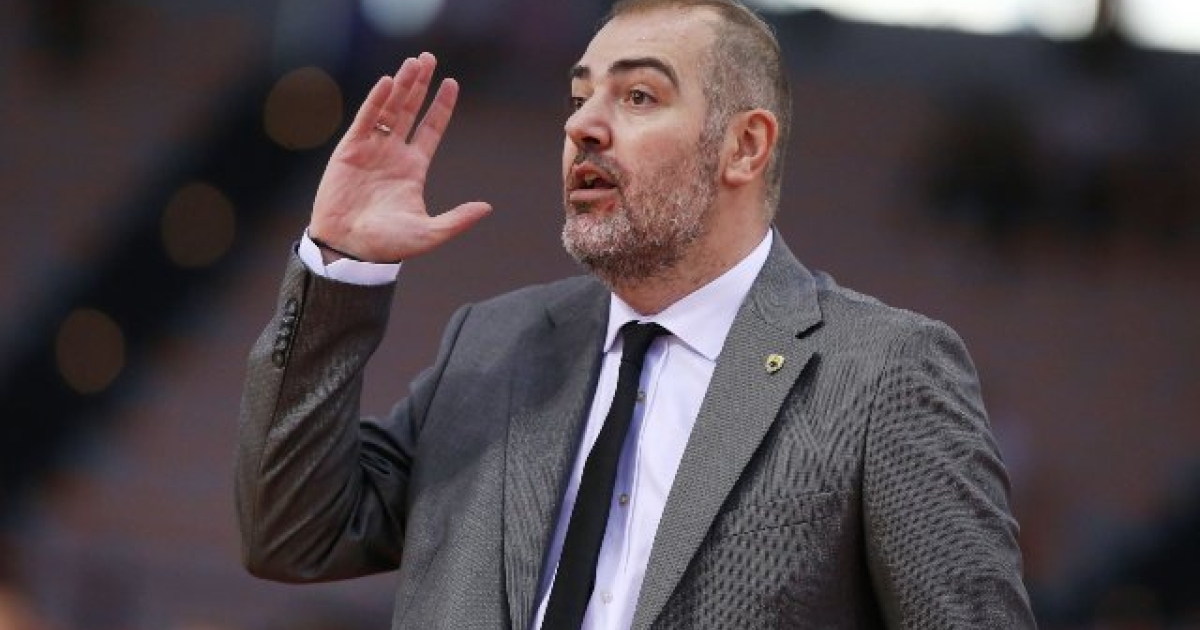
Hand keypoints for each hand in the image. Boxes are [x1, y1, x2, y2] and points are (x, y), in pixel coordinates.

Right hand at [309, 53, 491, 262]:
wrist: (349, 248)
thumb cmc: (388, 244)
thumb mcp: (430, 233)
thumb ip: (457, 219)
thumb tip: (487, 207)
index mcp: (413, 168)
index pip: (431, 129)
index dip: (442, 106)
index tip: (452, 84)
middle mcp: (393, 153)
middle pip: (410, 110)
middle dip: (420, 85)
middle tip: (430, 58)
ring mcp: (371, 149)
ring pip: (389, 109)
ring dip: (402, 85)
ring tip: (414, 62)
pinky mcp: (350, 149)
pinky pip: (366, 119)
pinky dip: (377, 100)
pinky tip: (389, 82)